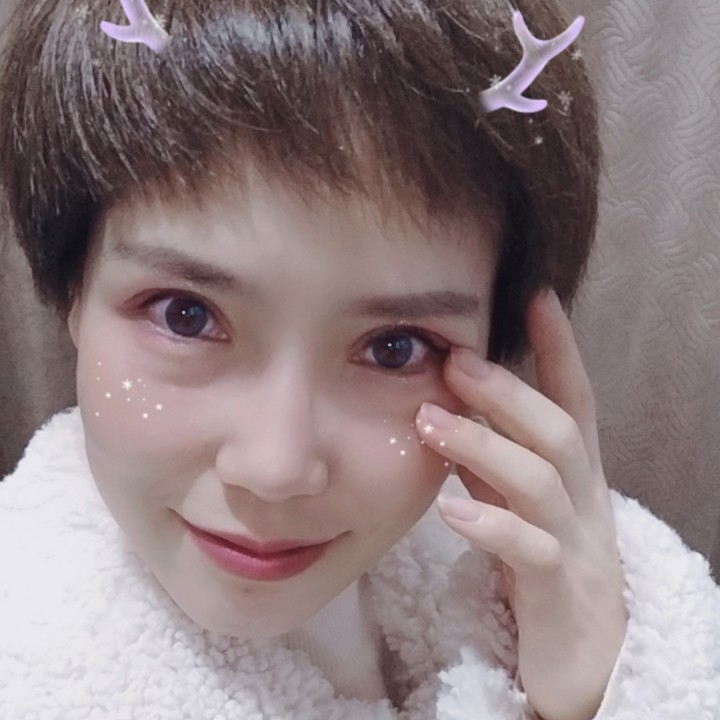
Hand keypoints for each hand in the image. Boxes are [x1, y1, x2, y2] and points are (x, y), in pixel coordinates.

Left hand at [416, 290, 626, 719]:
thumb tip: (447, 408)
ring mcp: (575, 543)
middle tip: (455, 358)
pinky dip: (489, 526)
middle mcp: (582, 498)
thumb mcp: (521, 500)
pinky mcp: (558, 591)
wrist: (584, 654)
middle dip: (508, 391)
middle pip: (557, 430)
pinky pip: (528, 554)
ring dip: (484, 446)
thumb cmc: (544, 563)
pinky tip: (448, 510)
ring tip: (431, 422)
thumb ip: (492, 459)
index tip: (536, 296)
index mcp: (574, 473)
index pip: (574, 398)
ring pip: (541, 483)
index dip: (560, 348)